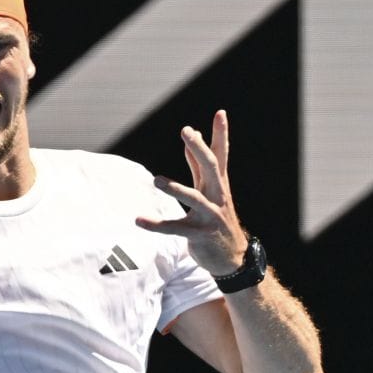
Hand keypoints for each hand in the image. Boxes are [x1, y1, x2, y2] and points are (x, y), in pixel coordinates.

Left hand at [135, 108, 247, 277]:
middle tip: (186, 131)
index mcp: (218, 185)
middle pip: (211, 168)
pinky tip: (139, 220)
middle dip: (199, 149)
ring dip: (175, 189)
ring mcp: (210, 217)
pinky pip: (176, 228)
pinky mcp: (199, 236)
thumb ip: (199, 166)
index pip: (220, 156)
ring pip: (194, 199)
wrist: (232, 259)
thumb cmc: (217, 221)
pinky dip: (157, 225)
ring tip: (156, 180)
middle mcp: (218, 197)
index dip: (220, 135)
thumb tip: (195, 135)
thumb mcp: (210, 192)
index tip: (220, 113)